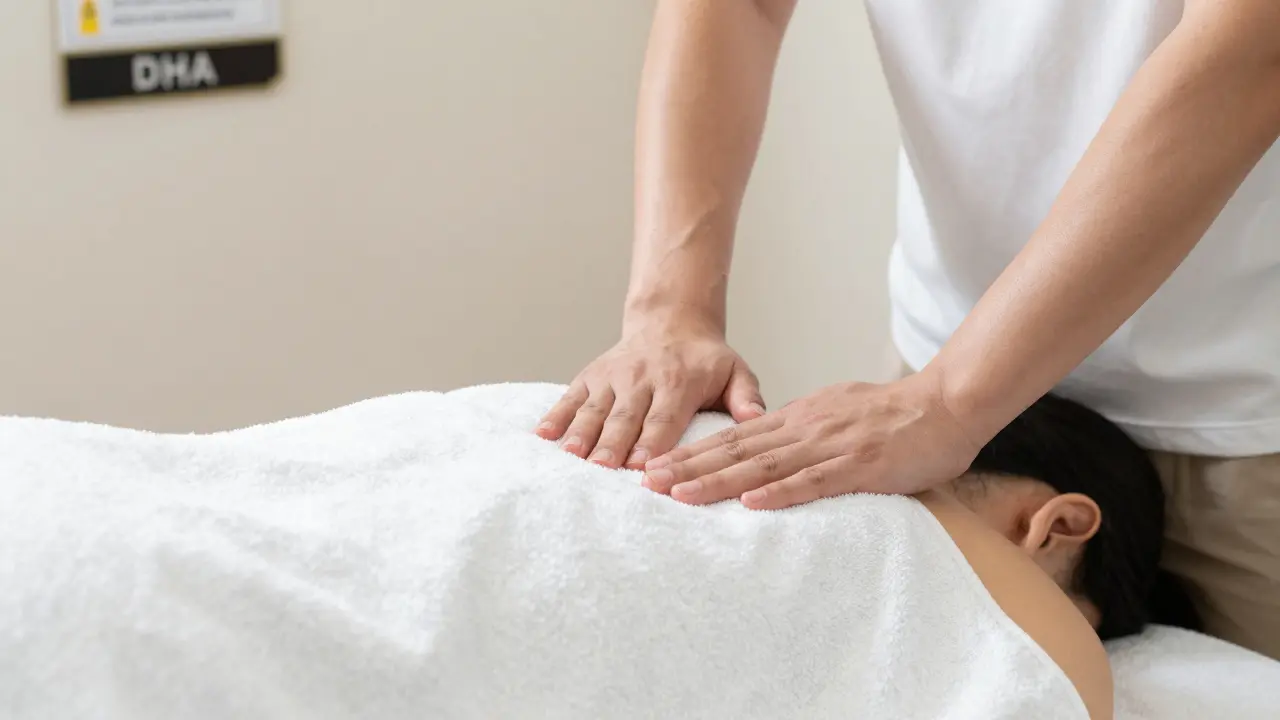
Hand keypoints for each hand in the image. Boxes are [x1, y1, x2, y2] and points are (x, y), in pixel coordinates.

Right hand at [536, 321, 764, 468]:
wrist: (670, 321)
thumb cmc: (706, 360)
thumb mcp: (735, 371)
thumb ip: (746, 398)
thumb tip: (756, 420)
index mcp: (678, 382)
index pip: (664, 417)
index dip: (653, 442)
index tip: (643, 467)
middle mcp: (641, 379)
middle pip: (626, 417)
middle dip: (614, 444)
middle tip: (603, 470)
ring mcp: (612, 378)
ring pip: (595, 409)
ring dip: (582, 434)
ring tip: (571, 457)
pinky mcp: (591, 377)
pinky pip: (571, 397)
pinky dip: (556, 416)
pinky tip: (543, 436)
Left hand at [640, 372, 981, 509]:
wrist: (947, 402)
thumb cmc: (894, 414)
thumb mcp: (836, 414)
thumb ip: (803, 432)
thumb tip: (770, 449)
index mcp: (798, 418)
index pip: (735, 437)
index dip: (693, 453)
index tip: (658, 467)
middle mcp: (805, 428)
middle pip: (736, 449)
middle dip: (689, 467)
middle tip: (648, 483)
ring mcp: (831, 445)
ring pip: (763, 465)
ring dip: (718, 481)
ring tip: (680, 495)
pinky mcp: (860, 464)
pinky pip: (814, 481)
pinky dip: (780, 492)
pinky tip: (751, 503)